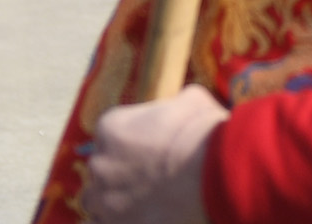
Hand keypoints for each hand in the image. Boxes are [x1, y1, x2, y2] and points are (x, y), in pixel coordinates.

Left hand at [85, 86, 226, 223]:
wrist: (215, 174)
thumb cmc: (203, 133)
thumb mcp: (191, 101)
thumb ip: (173, 105)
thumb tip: (177, 108)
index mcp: (111, 127)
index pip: (112, 131)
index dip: (134, 138)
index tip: (154, 144)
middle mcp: (99, 163)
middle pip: (103, 166)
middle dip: (123, 169)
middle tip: (152, 173)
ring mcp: (104, 199)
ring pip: (97, 200)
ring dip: (114, 198)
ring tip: (142, 199)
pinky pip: (108, 223)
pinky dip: (122, 220)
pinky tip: (146, 215)